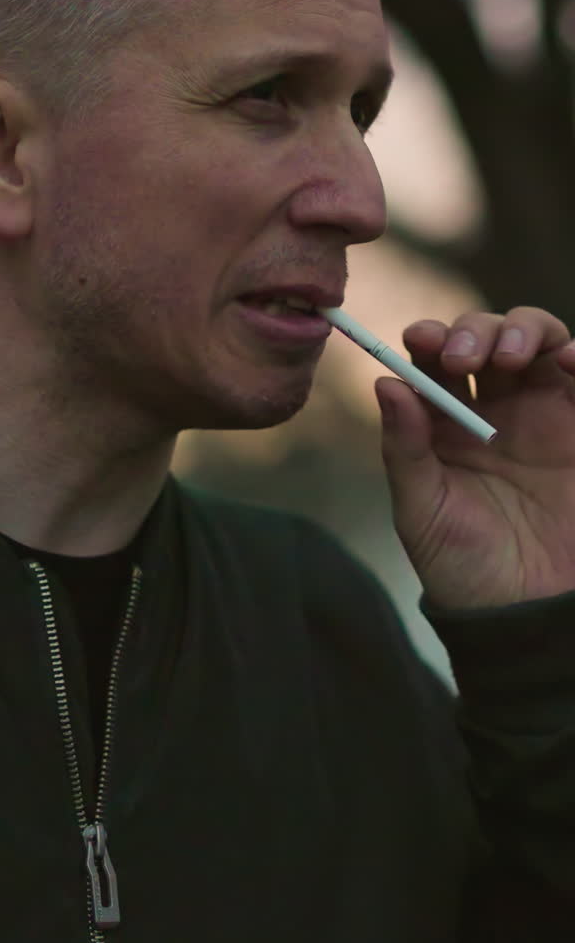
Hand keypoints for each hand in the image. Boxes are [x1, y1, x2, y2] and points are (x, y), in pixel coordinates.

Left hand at [375, 306, 574, 609]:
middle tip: (462, 358)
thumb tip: (386, 383)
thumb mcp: (422, 511)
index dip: (427, 338)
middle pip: (484, 336)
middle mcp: (491, 407)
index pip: (432, 359)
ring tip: (510, 356)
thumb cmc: (464, 567)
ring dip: (522, 329)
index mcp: (442, 422)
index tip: (420, 339)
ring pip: (536, 340)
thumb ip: (405, 448)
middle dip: (473, 331)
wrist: (525, 614)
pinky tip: (568, 361)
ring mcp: (540, 413)